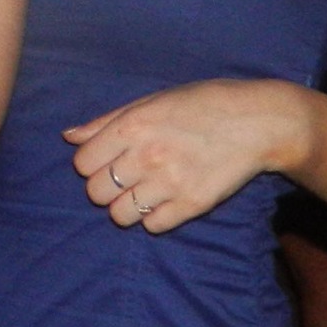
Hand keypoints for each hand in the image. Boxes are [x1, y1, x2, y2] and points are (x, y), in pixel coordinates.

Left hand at [64, 78, 312, 232]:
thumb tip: (69, 137)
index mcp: (133, 126)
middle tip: (126, 177)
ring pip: (119, 215)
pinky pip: (152, 226)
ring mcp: (169, 182)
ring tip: (144, 192)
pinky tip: (167, 199)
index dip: (91, 164)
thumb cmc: (203, 104)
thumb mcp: (152, 100)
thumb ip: (107, 121)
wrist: (257, 122)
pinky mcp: (191, 204)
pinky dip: (154, 217)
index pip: (82, 164)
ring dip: (126, 206)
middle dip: (105, 187)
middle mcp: (146, 155)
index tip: (107, 160)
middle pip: (96, 193)